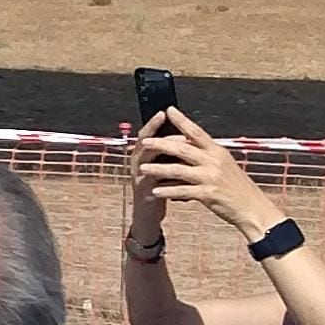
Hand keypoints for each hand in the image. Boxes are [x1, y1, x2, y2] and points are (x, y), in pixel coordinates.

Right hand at [127, 113, 172, 236]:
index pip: (150, 134)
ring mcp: (138, 176)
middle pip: (144, 142)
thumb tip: (185, 133)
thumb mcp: (165, 166)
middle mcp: (138, 163)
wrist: (150, 213)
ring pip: (146, 158)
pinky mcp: (142, 191)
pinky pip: (151, 179)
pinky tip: (174, 166)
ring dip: (158, 148)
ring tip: (174, 140)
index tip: (166, 110)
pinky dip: (162, 172)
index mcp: (145, 155)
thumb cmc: (161, 187)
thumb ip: (171, 152)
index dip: (156, 123)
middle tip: (164, 119)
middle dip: (154, 130)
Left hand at [134, 107, 284, 243]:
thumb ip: (207, 156)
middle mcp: (214, 161)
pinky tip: (155, 192)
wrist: (253, 208)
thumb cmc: (237, 187)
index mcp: (217, 151)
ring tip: (142, 169)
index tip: (169, 110)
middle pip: (183, 149)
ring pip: (179, 170)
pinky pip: (183, 191)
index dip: (183, 121)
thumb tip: (188, 146)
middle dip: (162, 144)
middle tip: (145, 141)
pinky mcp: (208, 194)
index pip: (197, 132)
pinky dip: (168, 191)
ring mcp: (211, 177)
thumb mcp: (225, 165)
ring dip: (158, 169)